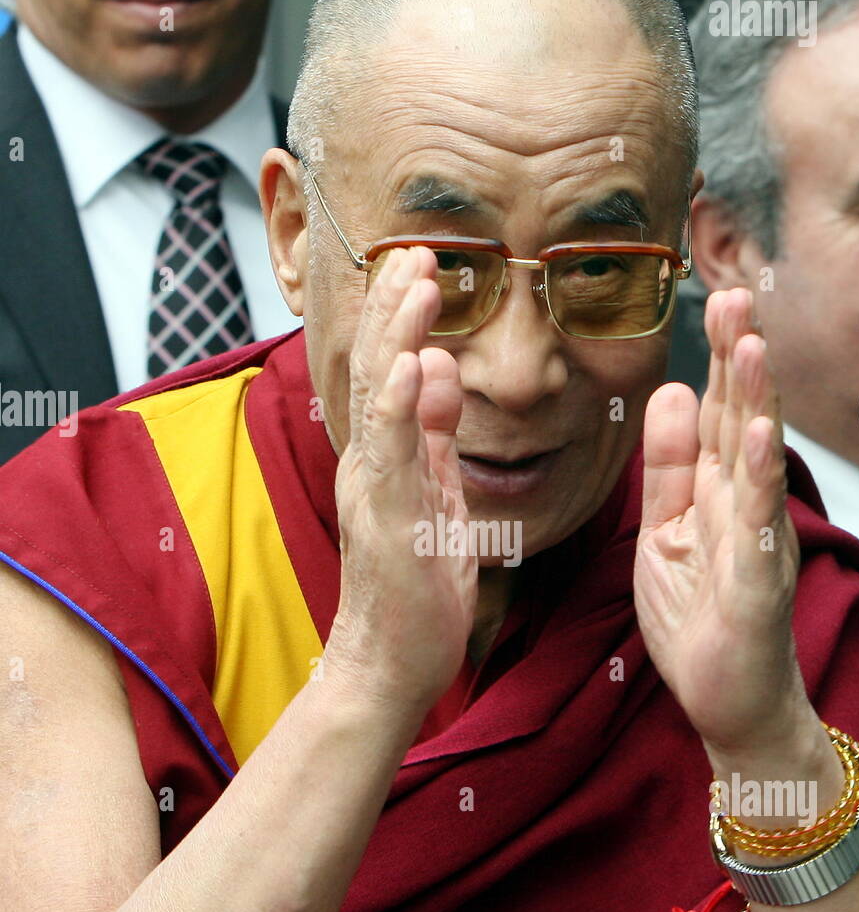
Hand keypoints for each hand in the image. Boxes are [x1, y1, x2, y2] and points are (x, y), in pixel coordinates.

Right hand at [324, 247, 477, 714]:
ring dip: (398, 336)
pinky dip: (398, 407)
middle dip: (397, 306)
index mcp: (386, 456)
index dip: (403, 316)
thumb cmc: (416, 586)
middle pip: (377, 368)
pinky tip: (412, 365)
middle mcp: (371, 462)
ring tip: (415, 281)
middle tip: (416, 248)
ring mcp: (374, 489)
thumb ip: (432, 435)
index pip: (390, 371)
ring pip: (380, 399)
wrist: (389, 663)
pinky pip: (391, 456)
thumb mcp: (434, 494)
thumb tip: (435, 369)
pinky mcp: (386, 521)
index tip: (423, 264)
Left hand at [633, 287, 809, 755]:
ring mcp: (756, 539)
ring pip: (757, 457)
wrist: (731, 703)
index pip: (721, 411)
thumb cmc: (702, 619)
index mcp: (719, 490)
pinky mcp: (756, 581)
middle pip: (743, 417)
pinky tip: (759, 434)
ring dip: (756, 398)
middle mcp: (745, 504)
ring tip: (751, 343)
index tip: (714, 300)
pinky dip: (759, 476)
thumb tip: (674, 393)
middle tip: (736, 294)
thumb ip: (669, 466)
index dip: (717, 357)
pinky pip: (758, 521)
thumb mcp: (668, 530)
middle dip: (739, 356)